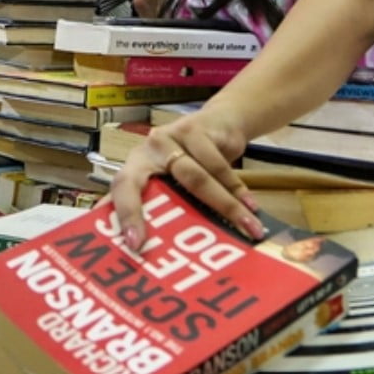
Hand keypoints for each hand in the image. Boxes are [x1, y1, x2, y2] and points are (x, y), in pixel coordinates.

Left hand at [109, 106, 264, 250]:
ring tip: (249, 229)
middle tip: (192, 251)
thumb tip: (167, 248)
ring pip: (197, 179)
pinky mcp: (195, 129)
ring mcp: (170, 137)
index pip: (122, 189)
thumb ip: (168, 204)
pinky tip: (251, 207)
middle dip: (179, 220)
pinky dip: (237, 189)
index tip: (134, 243)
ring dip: (226, 207)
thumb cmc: (193, 161)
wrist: (220, 122)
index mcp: (136, 167)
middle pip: (162, 188)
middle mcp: (147, 150)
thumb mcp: (176, 179)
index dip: (125, 215)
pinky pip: (218, 166)